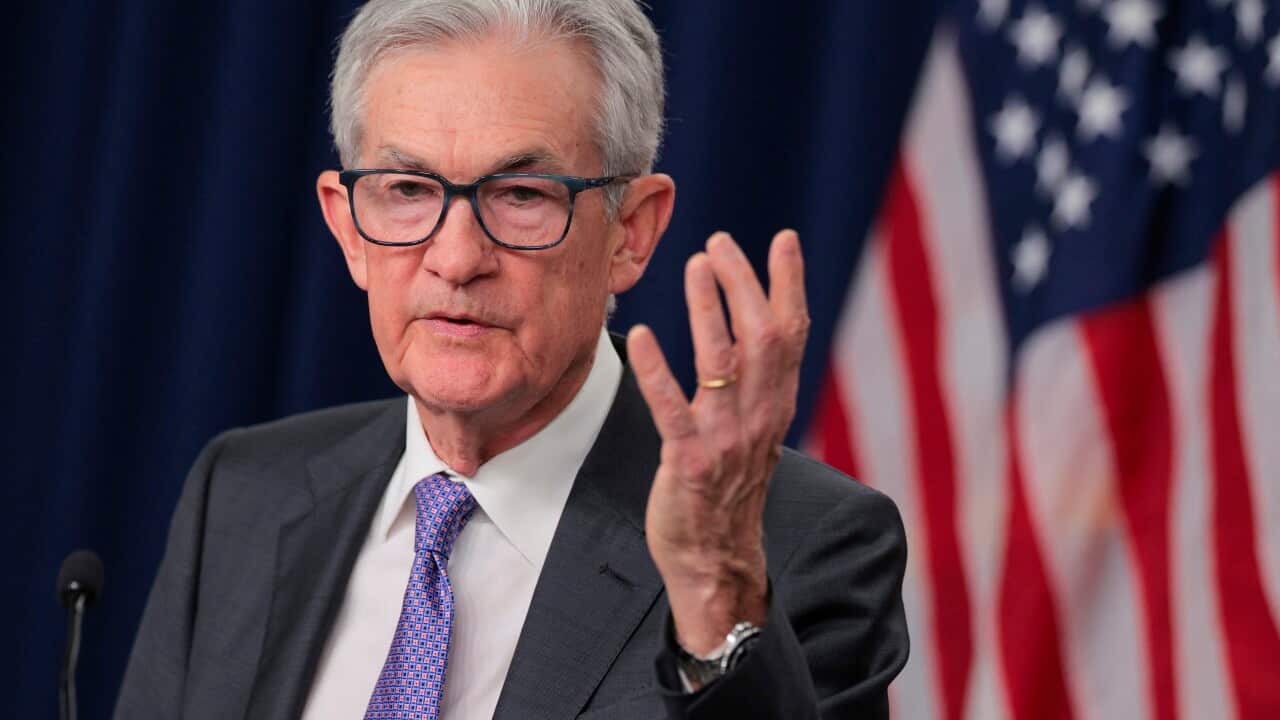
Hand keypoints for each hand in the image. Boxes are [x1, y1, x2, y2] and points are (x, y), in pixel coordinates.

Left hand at [627, 229, 808, 655]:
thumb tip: (751, 329)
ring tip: (696, 265)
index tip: (784, 239)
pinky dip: (657, 372)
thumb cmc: (728, 490)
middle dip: (745, 284)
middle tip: (720, 243)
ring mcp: (726, 441)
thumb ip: (757, 384)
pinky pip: (672, 410)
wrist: (717, 561)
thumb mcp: (754, 431)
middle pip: (764, 337)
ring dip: (710, 310)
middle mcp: (759, 418)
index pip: (793, 335)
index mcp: (777, 407)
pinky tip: (642, 335)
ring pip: (724, 363)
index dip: (790, 285)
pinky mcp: (690, 464)